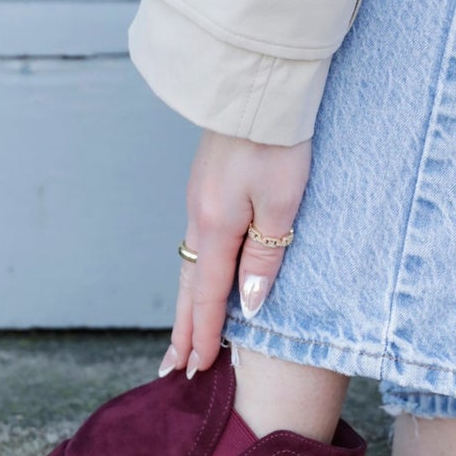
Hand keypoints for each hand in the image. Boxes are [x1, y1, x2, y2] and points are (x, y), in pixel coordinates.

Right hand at [158, 128, 311, 378]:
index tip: (198, 369)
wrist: (258, 87)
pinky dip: (195, 277)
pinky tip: (200, 283)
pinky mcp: (208, 189)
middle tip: (174, 369)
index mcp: (216, 227)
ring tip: (182, 338)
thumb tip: (249, 305)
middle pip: (190, 288)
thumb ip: (265, 257)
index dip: (205, 335)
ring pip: (190, 267)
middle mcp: (200, 218)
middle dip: (184, 330)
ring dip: (187, 305)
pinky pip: (197, 246)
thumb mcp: (281, 206)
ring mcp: (200, 202)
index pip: (209, 296)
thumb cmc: (278, 144)